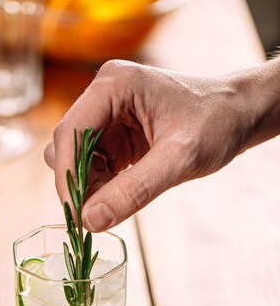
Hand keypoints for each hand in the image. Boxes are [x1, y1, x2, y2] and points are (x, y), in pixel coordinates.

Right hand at [44, 59, 249, 231]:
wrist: (238, 115)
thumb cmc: (216, 123)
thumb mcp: (179, 159)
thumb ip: (134, 191)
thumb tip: (90, 220)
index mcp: (115, 85)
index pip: (70, 133)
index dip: (66, 176)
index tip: (76, 214)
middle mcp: (104, 95)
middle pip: (67, 147)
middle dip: (78, 183)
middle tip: (96, 216)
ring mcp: (108, 115)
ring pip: (77, 159)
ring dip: (90, 187)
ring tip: (117, 203)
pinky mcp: (115, 134)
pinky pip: (94, 165)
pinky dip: (102, 186)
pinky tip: (121, 196)